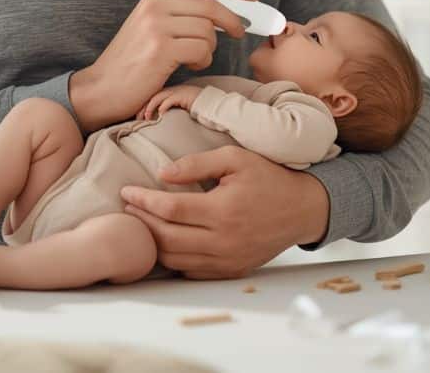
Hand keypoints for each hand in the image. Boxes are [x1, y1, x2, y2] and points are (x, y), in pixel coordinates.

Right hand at [68, 0, 258, 132]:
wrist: (102, 88)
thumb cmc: (133, 62)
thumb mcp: (153, 26)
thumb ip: (182, 14)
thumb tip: (225, 12)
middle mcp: (155, 5)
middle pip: (212, 5)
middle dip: (233, 20)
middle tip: (239, 34)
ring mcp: (156, 25)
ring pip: (208, 30)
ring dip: (211, 48)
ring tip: (198, 58)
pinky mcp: (160, 48)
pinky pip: (201, 49)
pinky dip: (203, 60)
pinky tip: (191, 66)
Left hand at [119, 146, 329, 278]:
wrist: (303, 208)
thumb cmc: (269, 177)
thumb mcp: (236, 158)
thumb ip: (197, 163)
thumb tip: (162, 173)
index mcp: (223, 210)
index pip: (170, 209)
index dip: (143, 200)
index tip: (126, 191)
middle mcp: (224, 240)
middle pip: (167, 238)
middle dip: (141, 222)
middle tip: (127, 207)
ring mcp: (228, 260)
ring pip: (176, 259)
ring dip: (153, 243)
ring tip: (141, 224)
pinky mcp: (232, 270)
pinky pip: (192, 271)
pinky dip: (173, 259)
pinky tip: (164, 243)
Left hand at [136, 85, 202, 120]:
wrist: (211, 104)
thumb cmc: (197, 109)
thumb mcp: (180, 110)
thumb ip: (170, 112)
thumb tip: (159, 122)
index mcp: (171, 93)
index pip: (152, 97)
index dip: (144, 106)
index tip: (139, 117)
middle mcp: (172, 90)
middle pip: (152, 96)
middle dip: (143, 107)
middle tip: (138, 118)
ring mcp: (177, 92)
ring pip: (158, 97)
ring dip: (150, 108)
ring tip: (147, 118)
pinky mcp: (183, 95)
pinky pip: (169, 100)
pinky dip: (163, 107)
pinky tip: (161, 115)